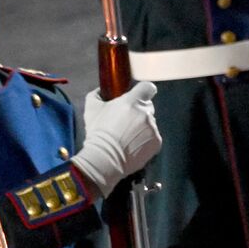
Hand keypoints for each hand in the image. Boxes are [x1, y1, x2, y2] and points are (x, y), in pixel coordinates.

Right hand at [72, 81, 160, 196]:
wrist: (104, 159)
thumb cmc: (97, 133)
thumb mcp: (91, 109)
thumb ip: (98, 94)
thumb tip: (102, 90)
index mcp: (132, 102)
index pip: (148, 88)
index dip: (143, 91)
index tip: (138, 96)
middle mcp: (145, 113)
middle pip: (148, 106)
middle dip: (139, 111)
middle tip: (126, 122)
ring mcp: (153, 128)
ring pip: (150, 123)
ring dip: (142, 127)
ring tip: (127, 137)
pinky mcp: (157, 142)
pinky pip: (153, 137)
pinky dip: (146, 140)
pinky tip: (132, 146)